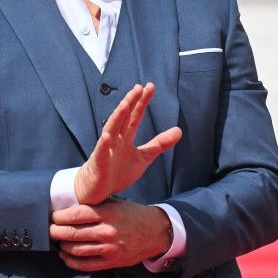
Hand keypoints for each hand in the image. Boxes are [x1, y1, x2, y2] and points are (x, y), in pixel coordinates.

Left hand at [50, 199, 171, 271]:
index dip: (59, 217)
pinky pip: (85, 265)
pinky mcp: (111, 262)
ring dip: (62, 246)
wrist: (154, 232)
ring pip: (76, 249)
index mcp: (107, 213)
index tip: (52, 217)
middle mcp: (107, 231)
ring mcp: (109, 248)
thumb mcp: (114, 203)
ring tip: (56, 241)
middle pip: (72, 233)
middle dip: (55, 232)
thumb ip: (94, 205)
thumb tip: (67, 208)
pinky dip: (71, 261)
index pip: (75, 215)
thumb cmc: (131, 214)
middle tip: (48, 230)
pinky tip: (65, 255)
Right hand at [74, 83, 181, 204]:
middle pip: (123, 117)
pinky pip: (100, 152)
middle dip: (130, 102)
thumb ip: (159, 144)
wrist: (98, 190)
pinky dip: (103, 145)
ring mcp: (106, 149)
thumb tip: (179, 130)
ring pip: (111, 130)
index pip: (135, 116)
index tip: (150, 86)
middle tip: (138, 88)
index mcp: (126, 137)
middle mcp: (115, 139)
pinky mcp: (99, 163)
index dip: (142, 102)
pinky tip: (106, 137)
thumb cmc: (118, 171)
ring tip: (124, 105)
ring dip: (117, 117)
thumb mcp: (143, 157)